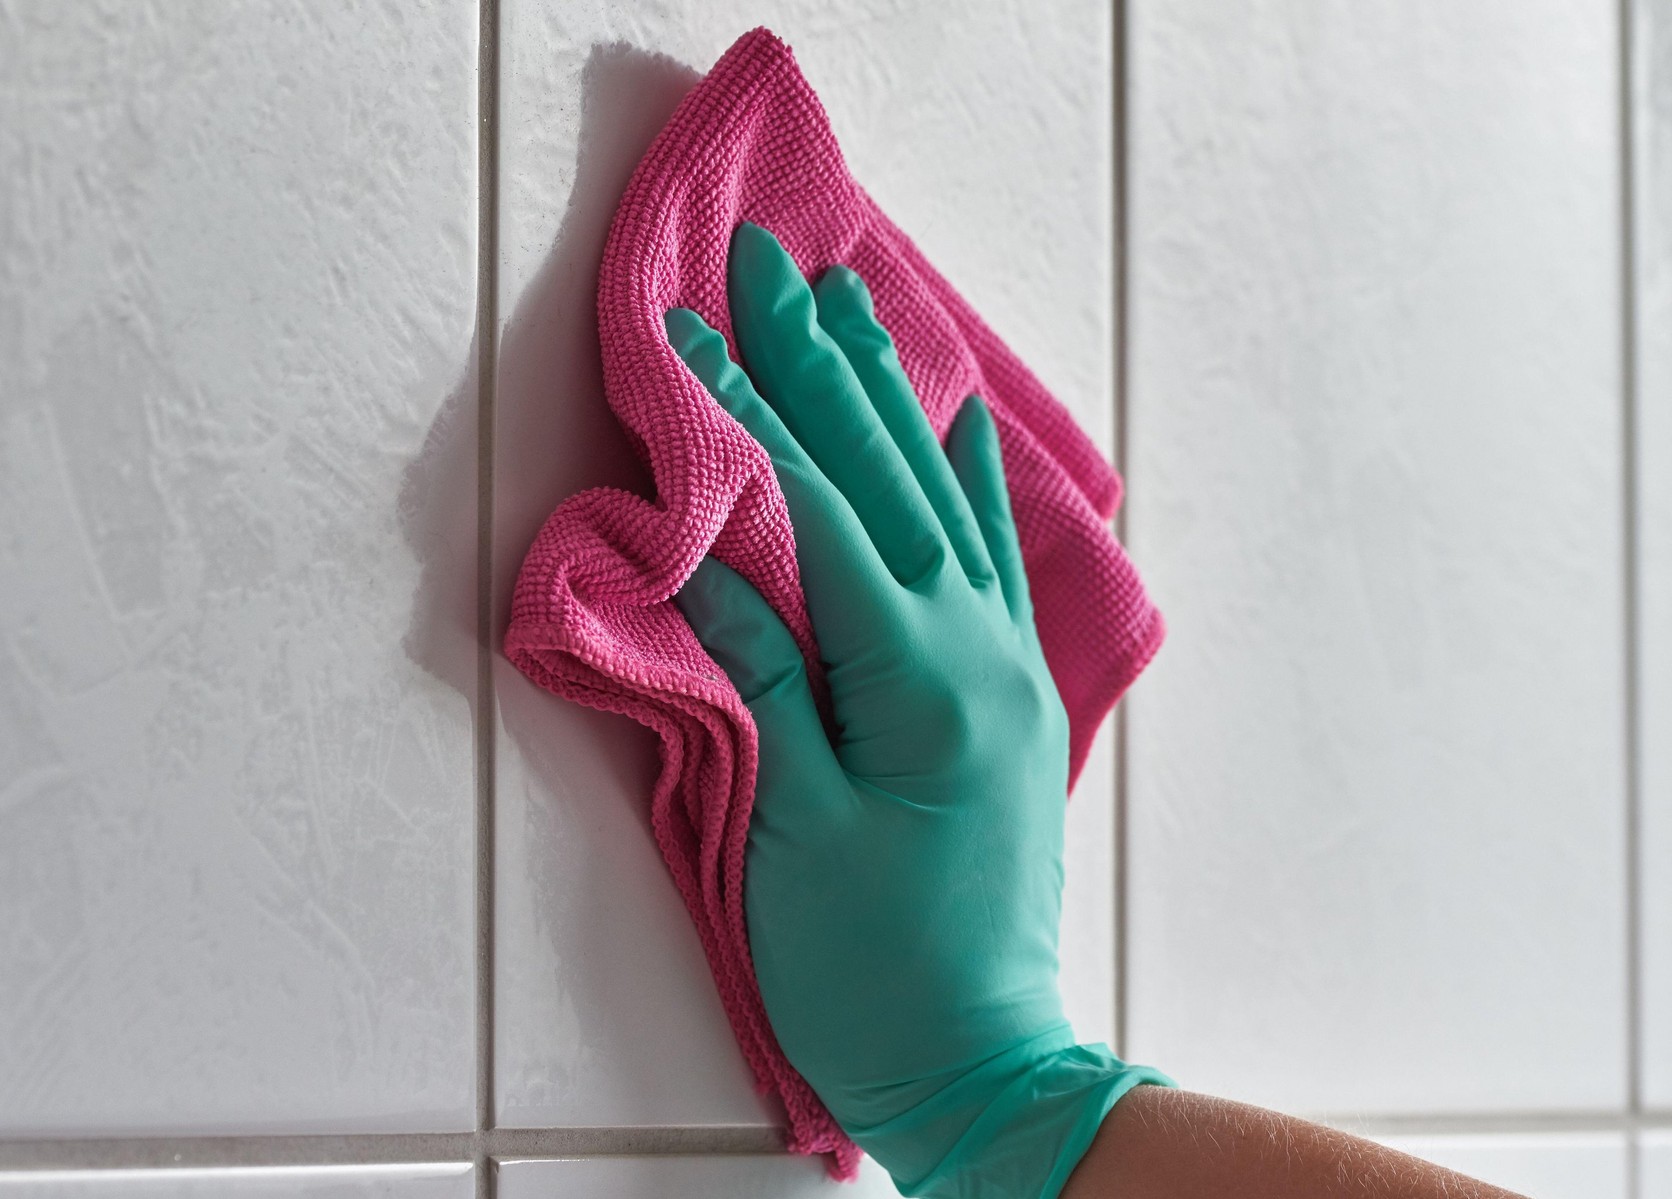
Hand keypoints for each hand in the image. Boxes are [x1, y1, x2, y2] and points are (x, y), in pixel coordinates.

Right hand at [665, 223, 1170, 1198]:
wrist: (985, 1065)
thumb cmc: (873, 972)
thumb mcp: (792, 827)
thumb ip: (761, 677)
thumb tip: (706, 557)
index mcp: (917, 676)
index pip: (813, 509)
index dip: (744, 414)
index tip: (688, 327)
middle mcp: (980, 648)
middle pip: (885, 474)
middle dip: (819, 360)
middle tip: (772, 261)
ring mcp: (1009, 666)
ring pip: (945, 494)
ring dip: (892, 391)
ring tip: (856, 298)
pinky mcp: (1013, 693)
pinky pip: (991, 551)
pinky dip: (967, 472)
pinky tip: (955, 417)